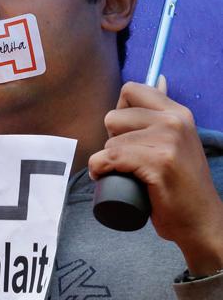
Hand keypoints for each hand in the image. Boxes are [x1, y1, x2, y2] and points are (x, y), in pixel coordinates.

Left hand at [89, 79, 222, 275]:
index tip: (127, 134)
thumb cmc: (180, 184)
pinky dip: (100, 170)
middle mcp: (173, 122)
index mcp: (177, 112)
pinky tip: (108, 178)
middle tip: (130, 160)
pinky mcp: (157, 163)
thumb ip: (164, 114)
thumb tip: (158, 78)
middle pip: (113, 116)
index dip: (119, 112)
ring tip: (128, 173)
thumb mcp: (179, 140)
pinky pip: (108, 158)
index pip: (130, 90)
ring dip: (109, 159)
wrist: (200, 221)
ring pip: (109, 141)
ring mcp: (167, 141)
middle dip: (112, 140)